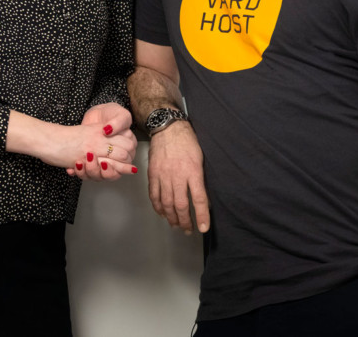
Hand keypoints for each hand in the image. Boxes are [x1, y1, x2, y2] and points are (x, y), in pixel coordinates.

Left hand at [67, 103, 137, 180]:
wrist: (96, 113)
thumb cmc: (112, 113)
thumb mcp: (121, 115)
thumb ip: (118, 123)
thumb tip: (109, 131)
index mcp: (127, 151)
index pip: (123, 166)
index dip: (114, 167)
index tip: (104, 162)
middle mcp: (116, 159)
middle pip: (110, 175)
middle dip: (99, 171)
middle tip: (89, 161)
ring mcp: (102, 161)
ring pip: (97, 176)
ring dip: (88, 172)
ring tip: (80, 163)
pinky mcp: (91, 161)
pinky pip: (86, 173)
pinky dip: (78, 172)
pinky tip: (72, 168)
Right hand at [147, 120, 208, 234]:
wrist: (167, 128)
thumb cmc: (187, 141)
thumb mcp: (200, 158)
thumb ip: (200, 178)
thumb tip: (203, 198)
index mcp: (193, 171)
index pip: (199, 199)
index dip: (202, 216)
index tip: (203, 228)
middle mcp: (178, 175)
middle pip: (181, 205)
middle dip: (185, 221)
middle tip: (188, 230)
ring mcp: (163, 175)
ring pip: (166, 203)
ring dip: (171, 217)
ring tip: (176, 225)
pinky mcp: (153, 174)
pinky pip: (154, 195)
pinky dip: (158, 207)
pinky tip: (162, 213)